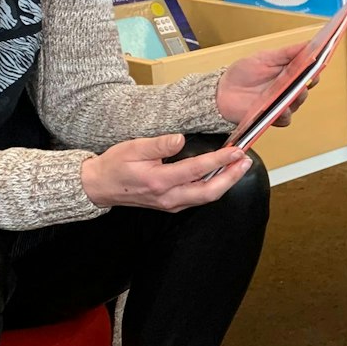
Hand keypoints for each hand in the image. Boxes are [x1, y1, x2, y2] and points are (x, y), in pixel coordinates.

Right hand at [80, 134, 252, 210]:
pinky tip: (221, 175)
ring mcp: (171, 204)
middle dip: (232, 177)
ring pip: (206, 197)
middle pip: (209, 192)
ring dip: (226, 183)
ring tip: (240, 167)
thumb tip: (180, 140)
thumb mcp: (133, 148)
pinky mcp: (171, 205)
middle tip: (246, 161)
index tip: (236, 151)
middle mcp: (168, 197)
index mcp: (159, 181)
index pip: (197, 170)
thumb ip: (158, 145)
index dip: (220, 160)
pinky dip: (214, 187)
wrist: (100, 186)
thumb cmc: (115, 165)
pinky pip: (198, 198)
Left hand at [216, 41, 312, 128]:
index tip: (318, 61)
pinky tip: (280, 108)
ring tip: (290, 92)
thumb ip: (288, 52)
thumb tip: (309, 44)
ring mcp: (282, 103)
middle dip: (306, 82)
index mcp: (290, 72)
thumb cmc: (243, 72)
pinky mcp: (273, 117)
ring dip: (296, 98)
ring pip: (298, 102)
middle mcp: (289, 89)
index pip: (310, 71)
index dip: (316, 67)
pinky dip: (284, 113)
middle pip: (307, 87)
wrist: (223, 92)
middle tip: (303, 77)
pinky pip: (286, 118)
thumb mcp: (265, 57)